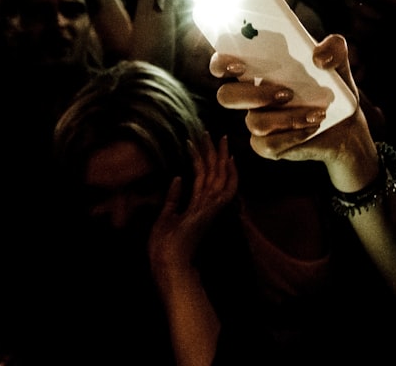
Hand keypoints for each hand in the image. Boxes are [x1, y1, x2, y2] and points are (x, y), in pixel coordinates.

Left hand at [147, 135, 237, 274]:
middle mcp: (208, 205)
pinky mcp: (212, 211)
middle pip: (214, 173)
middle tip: (214, 132)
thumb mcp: (166, 215)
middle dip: (214, 152)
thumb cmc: (165, 245)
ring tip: (214, 136)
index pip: (205, 178)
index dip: (204, 159)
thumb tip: (177, 178)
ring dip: (218, 156)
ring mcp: (211, 208)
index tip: (203, 142)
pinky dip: (230, 175)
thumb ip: (174, 197)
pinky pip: (226, 189)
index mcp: (197, 206)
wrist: (168, 262)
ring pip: (219, 176)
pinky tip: (227, 159)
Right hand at [210, 34, 379, 192]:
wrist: (346, 124)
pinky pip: (267, 144)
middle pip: (227, 96)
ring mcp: (257, 121)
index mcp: (257, 69)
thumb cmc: (331, 87)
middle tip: (286, 93)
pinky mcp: (267, 145)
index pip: (222, 64)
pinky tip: (313, 126)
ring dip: (288, 118)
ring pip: (255, 122)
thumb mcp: (338, 62)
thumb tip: (318, 57)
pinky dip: (293, 135)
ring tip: (316, 113)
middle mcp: (250, 95)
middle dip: (254, 94)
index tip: (240, 64)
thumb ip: (333, 47)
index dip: (221, 63)